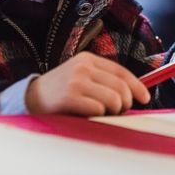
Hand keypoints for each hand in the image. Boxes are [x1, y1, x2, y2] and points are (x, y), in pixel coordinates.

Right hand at [25, 51, 150, 115]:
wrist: (29, 99)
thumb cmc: (61, 92)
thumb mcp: (82, 77)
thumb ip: (104, 81)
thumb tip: (135, 93)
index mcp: (88, 59)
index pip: (121, 71)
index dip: (137, 86)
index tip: (145, 98)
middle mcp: (83, 66)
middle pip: (120, 86)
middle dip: (125, 103)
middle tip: (118, 111)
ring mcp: (76, 80)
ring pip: (113, 98)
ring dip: (112, 111)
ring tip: (101, 113)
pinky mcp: (69, 96)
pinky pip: (98, 109)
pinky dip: (97, 116)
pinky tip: (87, 115)